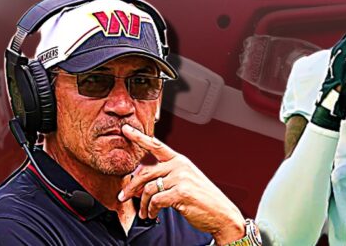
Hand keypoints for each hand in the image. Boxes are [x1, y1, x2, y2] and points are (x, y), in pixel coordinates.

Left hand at [118, 125, 245, 244]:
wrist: (222, 214)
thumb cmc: (203, 200)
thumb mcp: (186, 182)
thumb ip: (167, 177)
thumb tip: (141, 183)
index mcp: (181, 161)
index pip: (156, 145)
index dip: (139, 137)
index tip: (126, 130)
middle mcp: (180, 166)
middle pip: (145, 172)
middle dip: (130, 186)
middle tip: (123, 196)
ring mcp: (181, 178)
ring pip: (148, 189)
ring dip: (143, 204)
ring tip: (144, 212)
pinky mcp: (181, 192)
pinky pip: (155, 201)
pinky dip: (151, 210)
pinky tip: (153, 215)